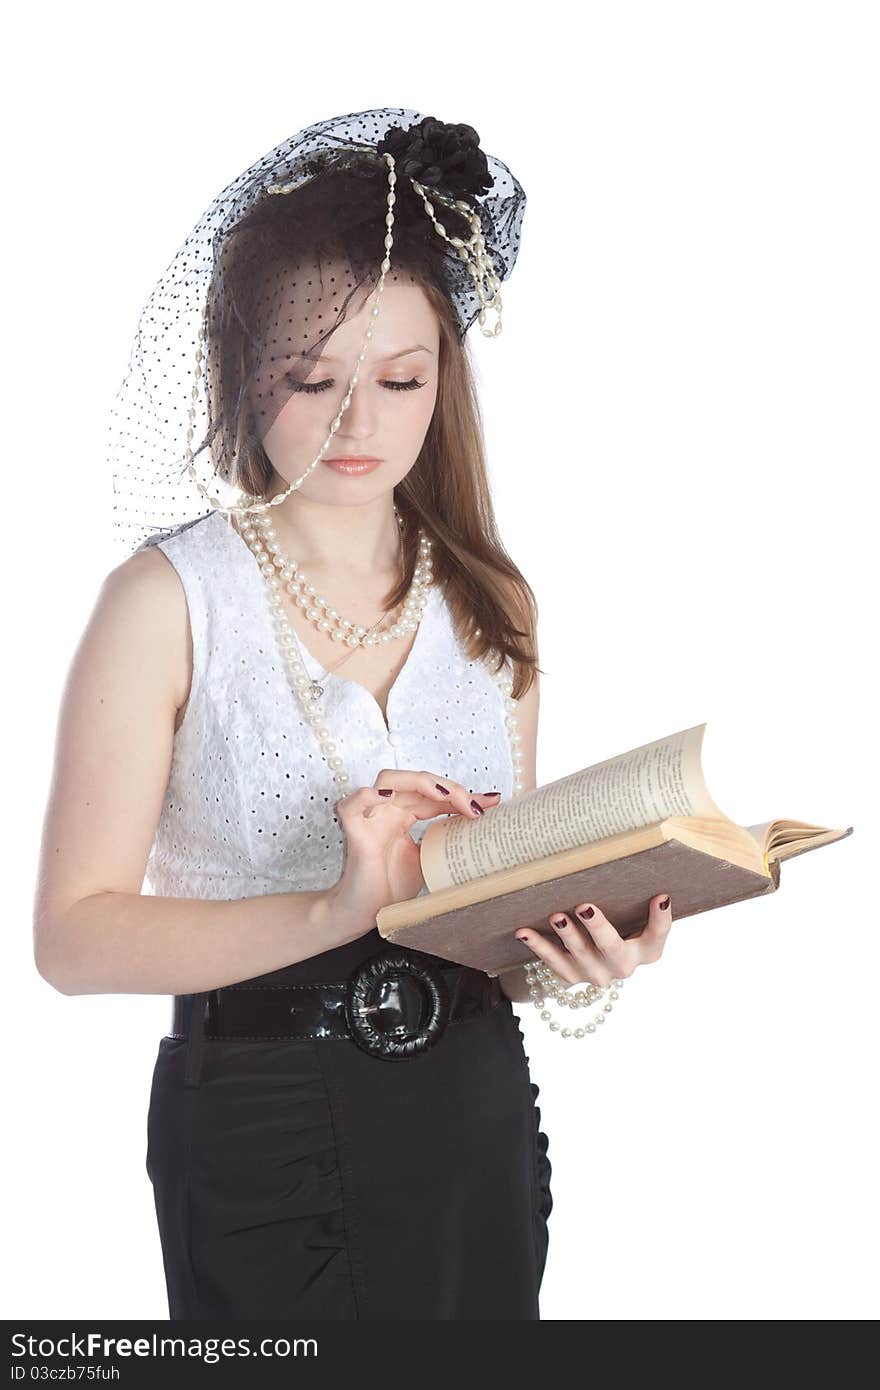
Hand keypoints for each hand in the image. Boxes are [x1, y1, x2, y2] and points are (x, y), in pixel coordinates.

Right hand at [326, 769, 501, 945]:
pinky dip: (367, 796)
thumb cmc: (392, 888)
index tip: (492, 803)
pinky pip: (352, 805)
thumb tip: (484, 837)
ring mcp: (371, 818)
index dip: (463, 796)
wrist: (368, 914)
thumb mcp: (429, 861)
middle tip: (475, 807)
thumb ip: (446, 843)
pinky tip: (388, 797)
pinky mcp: (354, 832)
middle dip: (450, 789)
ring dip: (419, 782)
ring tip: (444, 795)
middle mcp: (388, 811)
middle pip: (418, 783)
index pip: (435, 796)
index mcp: (405, 816)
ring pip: (389, 779)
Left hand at [513, 893, 673, 987]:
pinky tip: (524, 932)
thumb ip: (630, 897)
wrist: (586, 961)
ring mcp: (595, 973)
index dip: (661, 919)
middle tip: (584, 907)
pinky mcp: (570, 976)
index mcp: (645, 950)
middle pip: (613, 948)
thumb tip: (620, 846)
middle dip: (598, 928)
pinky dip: (537, 945)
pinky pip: (551, 960)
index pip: (657, 936)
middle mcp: (622, 965)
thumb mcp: (627, 916)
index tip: (661, 896)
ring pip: (580, 954)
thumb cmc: (613, 925)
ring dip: (567, 935)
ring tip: (555, 916)